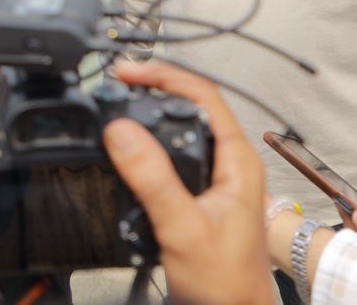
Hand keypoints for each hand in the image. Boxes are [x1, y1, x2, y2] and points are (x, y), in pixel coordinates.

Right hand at [105, 60, 275, 304]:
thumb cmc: (226, 284)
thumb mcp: (183, 228)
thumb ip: (153, 178)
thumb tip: (122, 131)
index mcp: (238, 162)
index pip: (204, 95)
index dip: (165, 76)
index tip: (128, 74)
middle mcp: (231, 164)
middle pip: (192, 106)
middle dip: (153, 88)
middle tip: (118, 83)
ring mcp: (217, 179)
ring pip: (183, 130)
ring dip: (150, 115)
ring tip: (120, 104)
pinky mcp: (201, 195)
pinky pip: (175, 155)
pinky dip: (149, 143)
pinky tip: (129, 147)